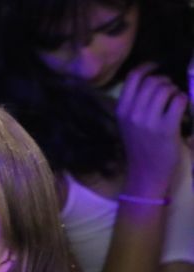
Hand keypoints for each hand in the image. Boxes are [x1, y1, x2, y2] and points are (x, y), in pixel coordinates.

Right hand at [116, 64, 188, 195]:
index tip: (157, 67)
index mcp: (121, 110)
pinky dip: (182, 100)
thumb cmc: (139, 146)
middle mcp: (133, 114)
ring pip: (166, 89)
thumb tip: (153, 78)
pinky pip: (179, 101)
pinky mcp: (166, 129)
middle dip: (165, 81)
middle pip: (152, 81)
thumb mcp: (127, 123)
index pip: (133, 77)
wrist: (146, 173)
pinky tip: (180, 108)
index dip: (148, 67)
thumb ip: (134, 102)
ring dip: (174, 90)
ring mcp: (149, 122)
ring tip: (174, 99)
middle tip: (169, 90)